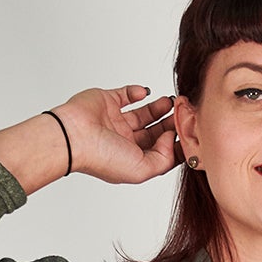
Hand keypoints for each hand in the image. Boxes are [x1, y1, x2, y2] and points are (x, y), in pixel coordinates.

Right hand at [51, 84, 179, 184]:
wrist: (74, 135)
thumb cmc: (101, 157)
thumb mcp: (142, 169)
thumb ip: (164, 158)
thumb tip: (173, 137)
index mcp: (133, 160)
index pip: (160, 152)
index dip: (176, 143)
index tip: (188, 132)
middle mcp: (125, 142)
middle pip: (155, 132)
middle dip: (171, 123)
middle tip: (183, 112)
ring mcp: (116, 121)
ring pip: (144, 113)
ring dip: (159, 107)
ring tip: (171, 101)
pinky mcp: (108, 101)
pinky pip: (127, 94)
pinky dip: (138, 92)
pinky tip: (147, 93)